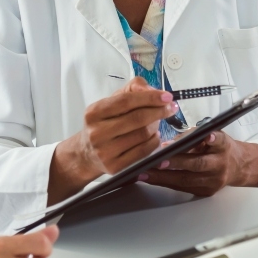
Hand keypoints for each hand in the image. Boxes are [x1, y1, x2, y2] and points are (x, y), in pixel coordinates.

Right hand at [48, 77, 177, 202]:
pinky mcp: (115, 167)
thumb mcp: (111, 102)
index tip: (167, 96)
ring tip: (157, 121)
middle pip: (137, 119)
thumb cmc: (103, 123)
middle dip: (159, 111)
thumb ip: (132, 90)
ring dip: (156, 126)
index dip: (149, 98)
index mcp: (94, 112)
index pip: (126, 101)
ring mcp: (105, 152)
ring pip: (142, 135)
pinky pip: (143, 152)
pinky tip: (154, 136)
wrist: (86, 154)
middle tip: (171, 108)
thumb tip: (152, 90)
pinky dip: (154, 142)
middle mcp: (97, 132)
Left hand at [141, 131, 257, 195]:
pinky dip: (166, 182)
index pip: (219, 141)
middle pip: (198, 164)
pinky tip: (151, 179)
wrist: (237, 166)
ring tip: (145, 173)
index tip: (207, 136)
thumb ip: (193, 136)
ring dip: (163, 177)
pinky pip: (183, 188)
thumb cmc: (219, 147)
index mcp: (224, 146)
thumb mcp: (212, 134)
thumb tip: (168, 143)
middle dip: (176, 163)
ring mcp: (213, 181)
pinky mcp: (206, 192)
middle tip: (158, 161)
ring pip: (187, 180)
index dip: (213, 139)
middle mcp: (220, 164)